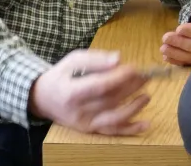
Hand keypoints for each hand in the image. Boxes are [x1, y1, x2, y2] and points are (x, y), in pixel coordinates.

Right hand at [29, 49, 150, 135]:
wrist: (43, 98)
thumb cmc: (61, 76)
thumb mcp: (73, 60)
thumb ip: (96, 59)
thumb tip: (118, 58)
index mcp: (70, 92)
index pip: (100, 85)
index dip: (120, 77)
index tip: (135, 67)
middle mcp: (77, 111)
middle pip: (110, 100)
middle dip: (131, 88)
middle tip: (146, 76)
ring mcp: (85, 123)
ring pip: (114, 118)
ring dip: (134, 107)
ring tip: (147, 95)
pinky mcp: (91, 130)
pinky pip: (113, 131)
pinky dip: (131, 129)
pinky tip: (146, 123)